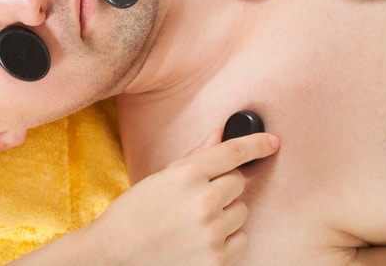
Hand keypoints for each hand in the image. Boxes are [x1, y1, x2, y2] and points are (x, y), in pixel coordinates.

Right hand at [90, 130, 279, 264]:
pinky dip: (227, 240)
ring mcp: (212, 232)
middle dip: (224, 187)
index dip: (257, 143)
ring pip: (241, 212)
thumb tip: (220, 133)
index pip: (233, 152)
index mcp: (186, 174)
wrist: (113, 258)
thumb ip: (195, 156)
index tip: (272, 141)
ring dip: (226, 214)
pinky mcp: (216, 260)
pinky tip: (201, 241)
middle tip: (199, 197)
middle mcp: (203, 200)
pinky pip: (241, 241)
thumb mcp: (159, 178)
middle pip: (239, 182)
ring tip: (195, 222)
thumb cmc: (132, 216)